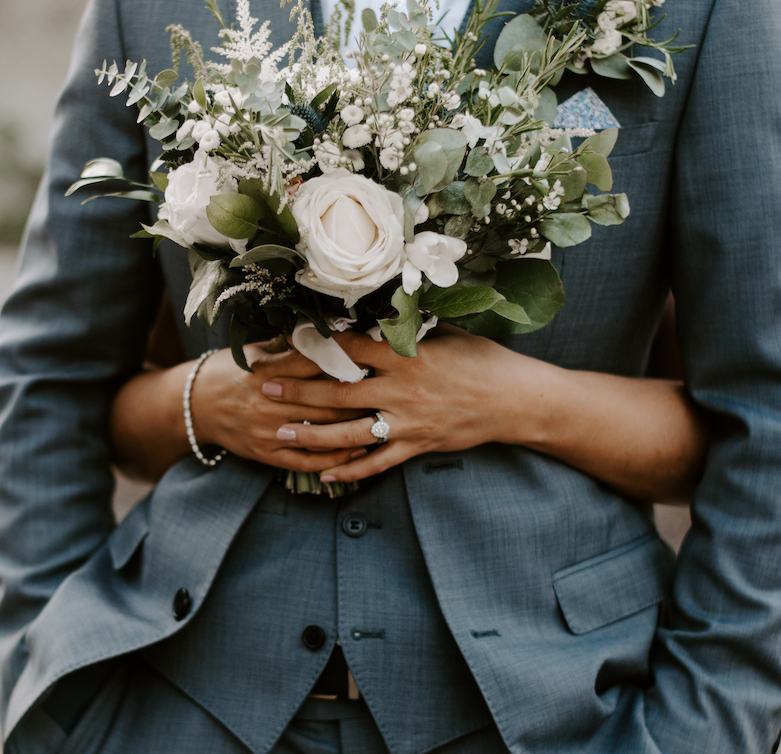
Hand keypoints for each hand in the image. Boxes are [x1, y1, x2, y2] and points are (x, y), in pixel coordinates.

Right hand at [189, 341, 373, 472]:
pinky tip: (358, 451)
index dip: (348, 361)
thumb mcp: (255, 351)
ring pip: (321, 433)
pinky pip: (306, 461)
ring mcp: (267, 431)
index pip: (316, 365)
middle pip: (326, 401)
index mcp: (268, 370)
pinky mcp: (266, 454)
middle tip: (390, 391)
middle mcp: (268, 402)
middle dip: (361, 397)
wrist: (195, 405)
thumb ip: (290, 346)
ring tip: (385, 423)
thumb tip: (330, 331)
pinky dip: (334, 458)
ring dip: (354, 429)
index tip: (375, 358)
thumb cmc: (231, 370)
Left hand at [259, 326, 523, 483]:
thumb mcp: (446, 330)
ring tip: (281, 432)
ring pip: (350, 433)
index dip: (313, 346)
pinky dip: (350, 470)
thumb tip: (377, 307)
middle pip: (337, 392)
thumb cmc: (482, 358)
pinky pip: (378, 463)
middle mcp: (401, 390)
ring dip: (312, 434)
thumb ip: (409, 325)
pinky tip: (324, 473)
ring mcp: (408, 422)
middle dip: (297, 392)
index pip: (348, 349)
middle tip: (264, 390)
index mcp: (405, 355)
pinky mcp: (418, 446)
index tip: (283, 344)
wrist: (515, 399)